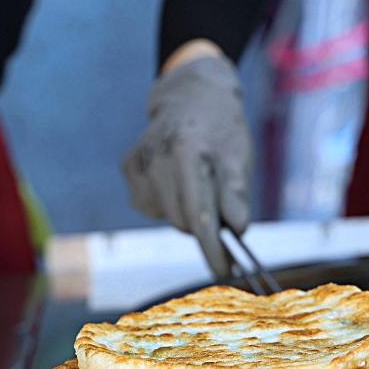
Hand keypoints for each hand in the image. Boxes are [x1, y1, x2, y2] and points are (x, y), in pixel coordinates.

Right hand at [123, 55, 251, 277]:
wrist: (192, 97)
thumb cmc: (222, 130)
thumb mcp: (239, 155)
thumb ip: (236, 193)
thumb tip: (237, 230)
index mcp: (187, 151)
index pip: (199, 214)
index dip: (212, 248)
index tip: (225, 271)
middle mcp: (156, 157)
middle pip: (182, 220)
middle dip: (204, 224)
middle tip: (222, 209)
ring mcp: (138, 163)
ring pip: (167, 216)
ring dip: (186, 211)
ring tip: (197, 180)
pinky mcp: (129, 168)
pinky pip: (151, 206)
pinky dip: (168, 202)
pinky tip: (177, 179)